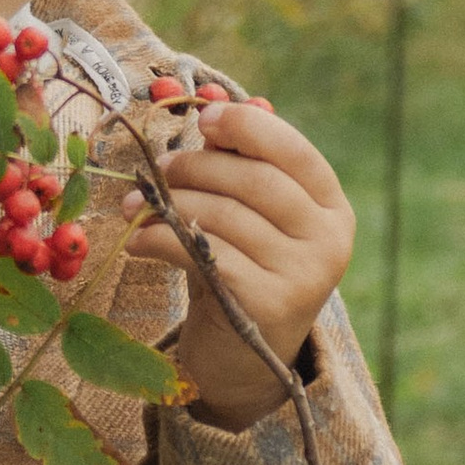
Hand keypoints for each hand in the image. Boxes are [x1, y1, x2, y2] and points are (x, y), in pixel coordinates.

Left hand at [127, 96, 354, 425]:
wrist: (242, 358)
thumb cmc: (241, 268)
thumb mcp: (247, 215)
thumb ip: (239, 164)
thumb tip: (210, 106)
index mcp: (331, 206)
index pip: (294, 151)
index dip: (247, 127)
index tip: (202, 120)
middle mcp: (329, 240)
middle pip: (255, 180)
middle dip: (195, 167)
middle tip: (155, 171)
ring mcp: (304, 275)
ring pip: (224, 216)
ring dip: (168, 203)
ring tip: (133, 206)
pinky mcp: (269, 305)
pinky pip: (204, 253)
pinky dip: (161, 239)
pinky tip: (137, 240)